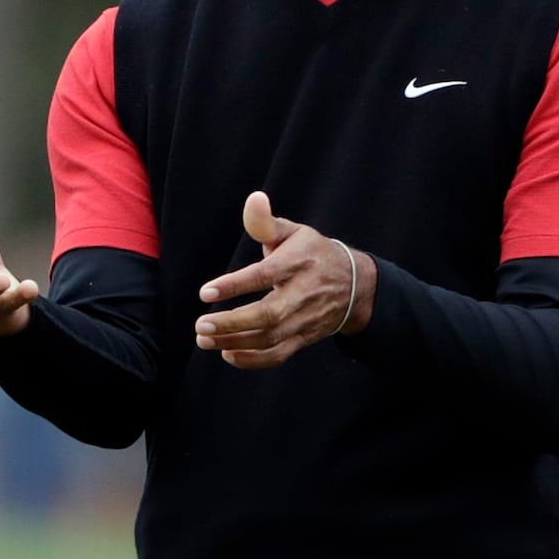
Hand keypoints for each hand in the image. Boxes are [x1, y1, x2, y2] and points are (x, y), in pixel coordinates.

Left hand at [192, 191, 374, 367]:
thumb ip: (265, 222)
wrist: (357, 286)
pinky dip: (252, 360)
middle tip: (201, 325)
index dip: (235, 285)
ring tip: (204, 339)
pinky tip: (227, 353)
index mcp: (298, 263)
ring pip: (271, 338)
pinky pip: (278, 355)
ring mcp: (305, 319)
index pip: (264, 275)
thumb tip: (253, 198)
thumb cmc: (313, 253)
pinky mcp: (305, 338)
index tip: (206, 292)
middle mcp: (303, 294)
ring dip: (235, 343)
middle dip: (232, 323)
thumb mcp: (293, 232)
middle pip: (269, 314)